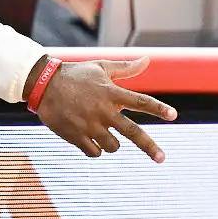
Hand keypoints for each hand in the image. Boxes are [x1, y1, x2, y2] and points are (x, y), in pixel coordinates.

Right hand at [33, 58, 175, 162]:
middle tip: (161, 158)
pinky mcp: (76, 136)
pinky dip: (95, 149)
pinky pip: (95, 152)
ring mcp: (90, 125)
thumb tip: (147, 60)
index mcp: (111, 93)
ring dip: (112, 143)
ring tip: (102, 132)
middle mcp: (103, 111)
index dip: (158, 109)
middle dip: (149, 147)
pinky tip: (89, 139)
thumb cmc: (76, 75)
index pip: (141, 102)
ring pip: (113, 146)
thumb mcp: (101, 67)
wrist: (43, 85)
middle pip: (133, 132)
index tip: (173, 115)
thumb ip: (126, 68)